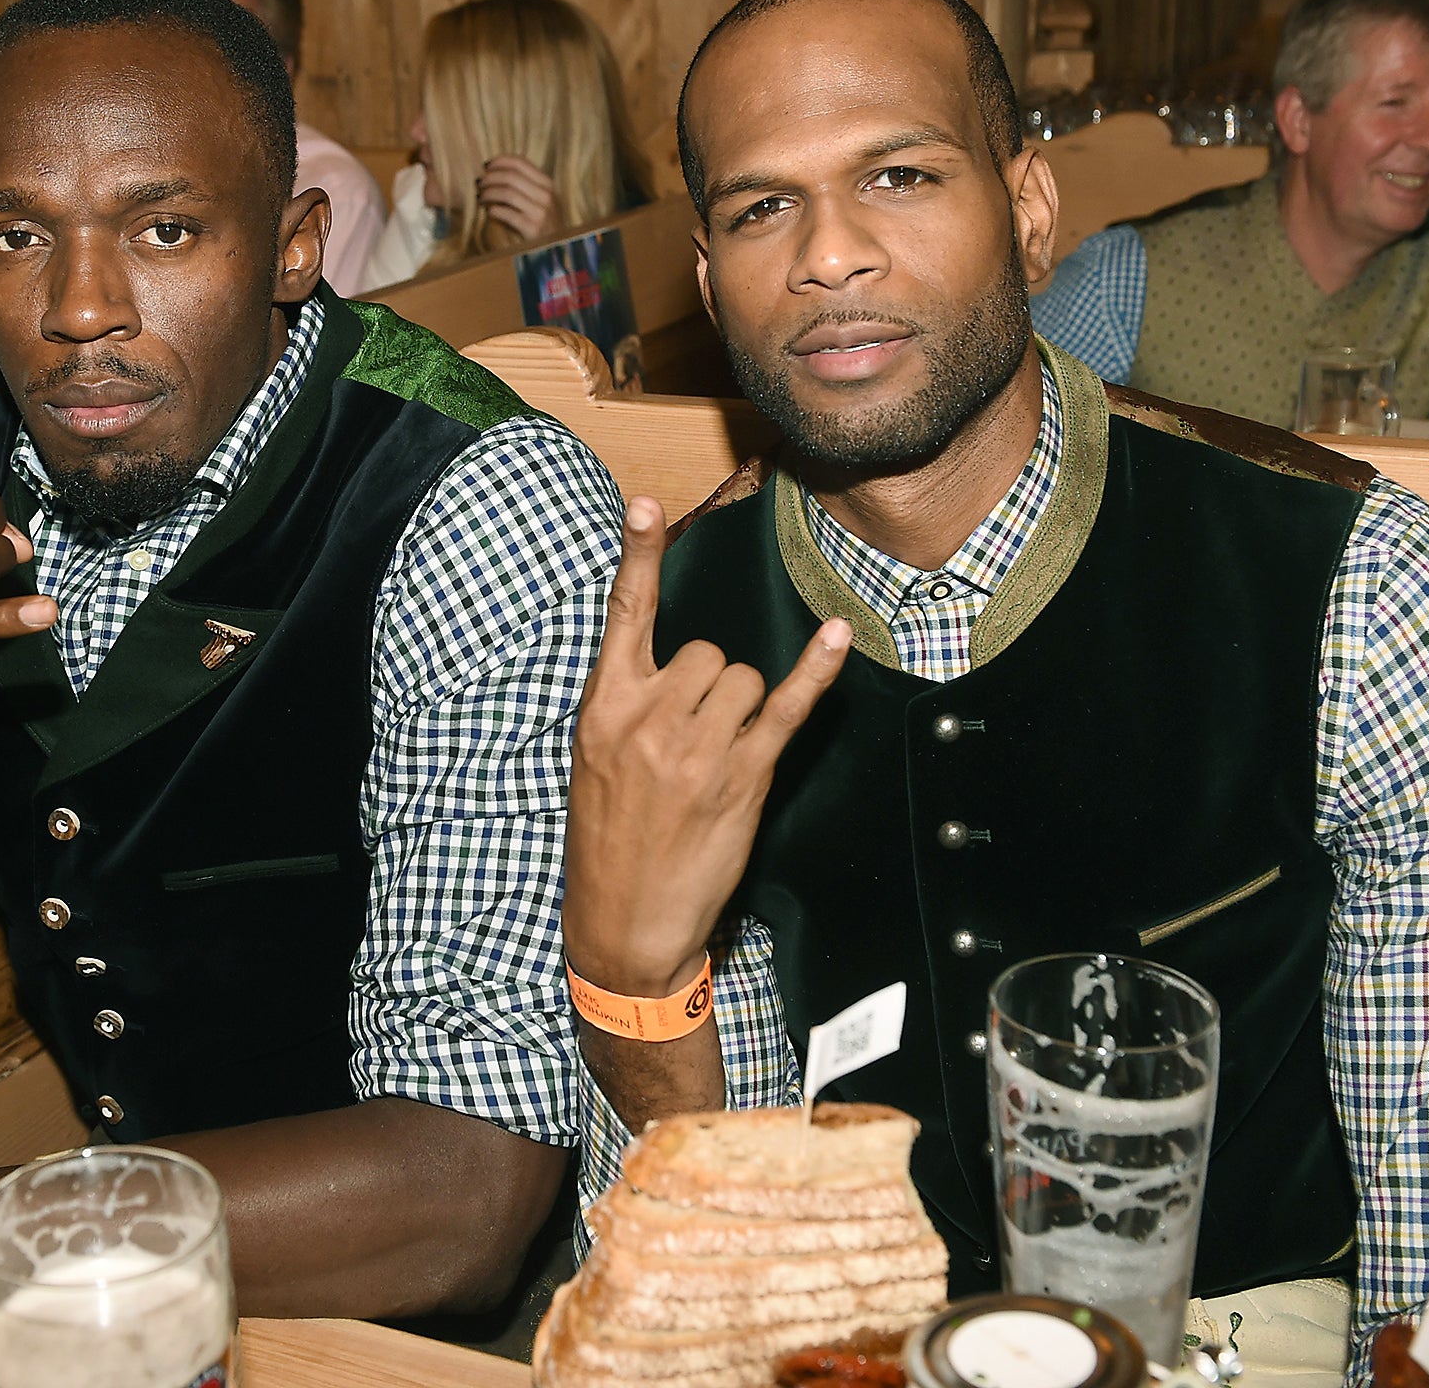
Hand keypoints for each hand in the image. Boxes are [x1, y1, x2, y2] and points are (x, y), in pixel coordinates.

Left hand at [476, 155, 559, 242]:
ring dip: (489, 193)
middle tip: (479, 183)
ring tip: (480, 197)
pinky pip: (508, 214)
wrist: (556, 249)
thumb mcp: (541, 200)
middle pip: (511, 176)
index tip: (486, 165)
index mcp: (547, 184)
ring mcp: (541, 212)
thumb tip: (496, 172)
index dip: (500, 161)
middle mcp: (546, 195)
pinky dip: (494, 210)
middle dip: (490, 177)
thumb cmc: (544, 225)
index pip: (520, 162)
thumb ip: (526, 186)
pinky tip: (488, 212)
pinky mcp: (533, 228)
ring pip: (507, 192)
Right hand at [563, 498, 850, 996]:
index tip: (645, 505)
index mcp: (604, 708)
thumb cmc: (608, 840)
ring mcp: (698, 748)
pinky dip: (814, 671)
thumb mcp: (594, 761)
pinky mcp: (743, 777)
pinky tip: (834, 637)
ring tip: (716, 761)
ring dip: (741, 708)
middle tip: (694, 742)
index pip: (625, 615)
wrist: (623, 923)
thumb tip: (667, 664)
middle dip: (711, 686)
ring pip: (742, 679)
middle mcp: (649, 718)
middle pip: (708, 652)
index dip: (638, 556)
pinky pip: (785, 708)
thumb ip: (627, 705)